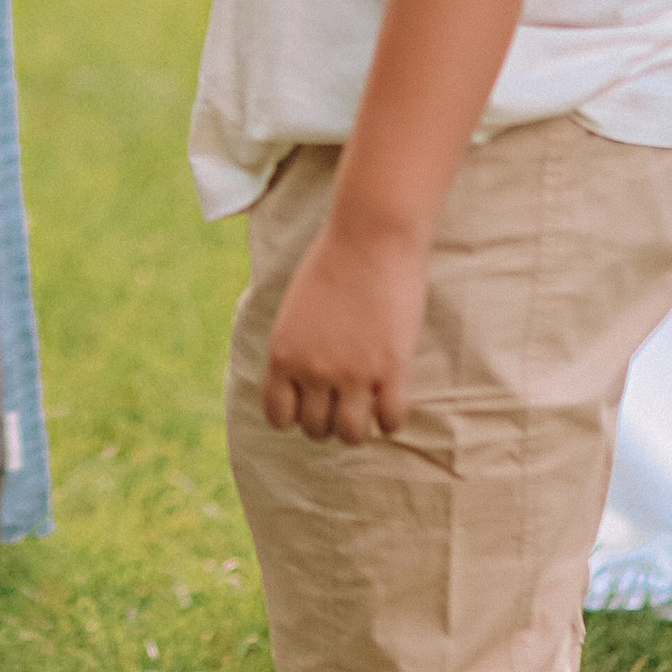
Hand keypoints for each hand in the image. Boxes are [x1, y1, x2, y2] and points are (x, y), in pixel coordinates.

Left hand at [262, 219, 424, 445]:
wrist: (370, 237)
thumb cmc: (332, 262)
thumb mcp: (295, 309)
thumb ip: (296, 347)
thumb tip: (303, 381)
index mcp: (282, 355)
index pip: (278, 417)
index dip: (296, 415)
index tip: (311, 405)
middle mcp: (313, 371)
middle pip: (316, 429)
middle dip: (329, 421)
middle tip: (344, 404)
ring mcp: (353, 374)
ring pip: (351, 434)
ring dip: (359, 427)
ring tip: (367, 408)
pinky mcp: (392, 369)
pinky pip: (390, 420)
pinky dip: (391, 419)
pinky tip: (392, 399)